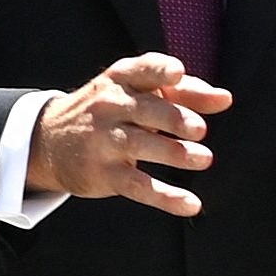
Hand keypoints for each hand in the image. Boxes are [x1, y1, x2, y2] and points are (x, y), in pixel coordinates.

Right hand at [24, 54, 233, 212]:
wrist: (49, 141)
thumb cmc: (110, 110)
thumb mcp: (137, 92)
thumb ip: (184, 93)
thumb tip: (225, 99)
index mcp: (122, 79)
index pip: (142, 70)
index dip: (159, 71)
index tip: (177, 74)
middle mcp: (110, 106)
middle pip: (144, 109)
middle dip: (172, 118)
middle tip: (200, 129)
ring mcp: (104, 140)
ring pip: (140, 145)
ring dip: (174, 153)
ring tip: (204, 159)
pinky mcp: (104, 173)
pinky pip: (137, 186)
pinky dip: (165, 197)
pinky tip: (191, 204)